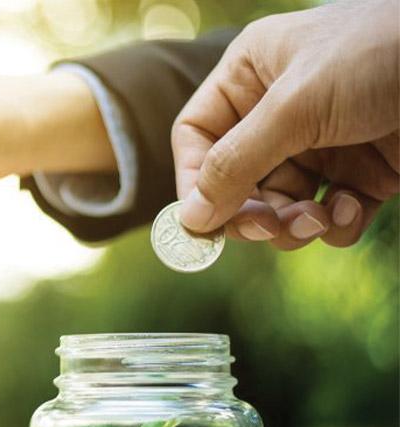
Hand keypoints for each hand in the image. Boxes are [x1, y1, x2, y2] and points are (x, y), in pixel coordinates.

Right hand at [172, 0, 398, 249]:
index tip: (204, 222)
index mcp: (251, 76)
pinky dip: (334, 223)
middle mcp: (280, 111)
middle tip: (265, 230)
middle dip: (250, 211)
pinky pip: (327, 213)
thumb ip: (236, 162)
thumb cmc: (378, 55)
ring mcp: (322, 143)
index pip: (198, 137)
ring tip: (316, 221)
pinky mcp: (363, 171)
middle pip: (236, 181)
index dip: (195, 181)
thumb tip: (190, 217)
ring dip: (291, 224)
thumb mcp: (295, 106)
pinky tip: (349, 210)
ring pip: (280, 205)